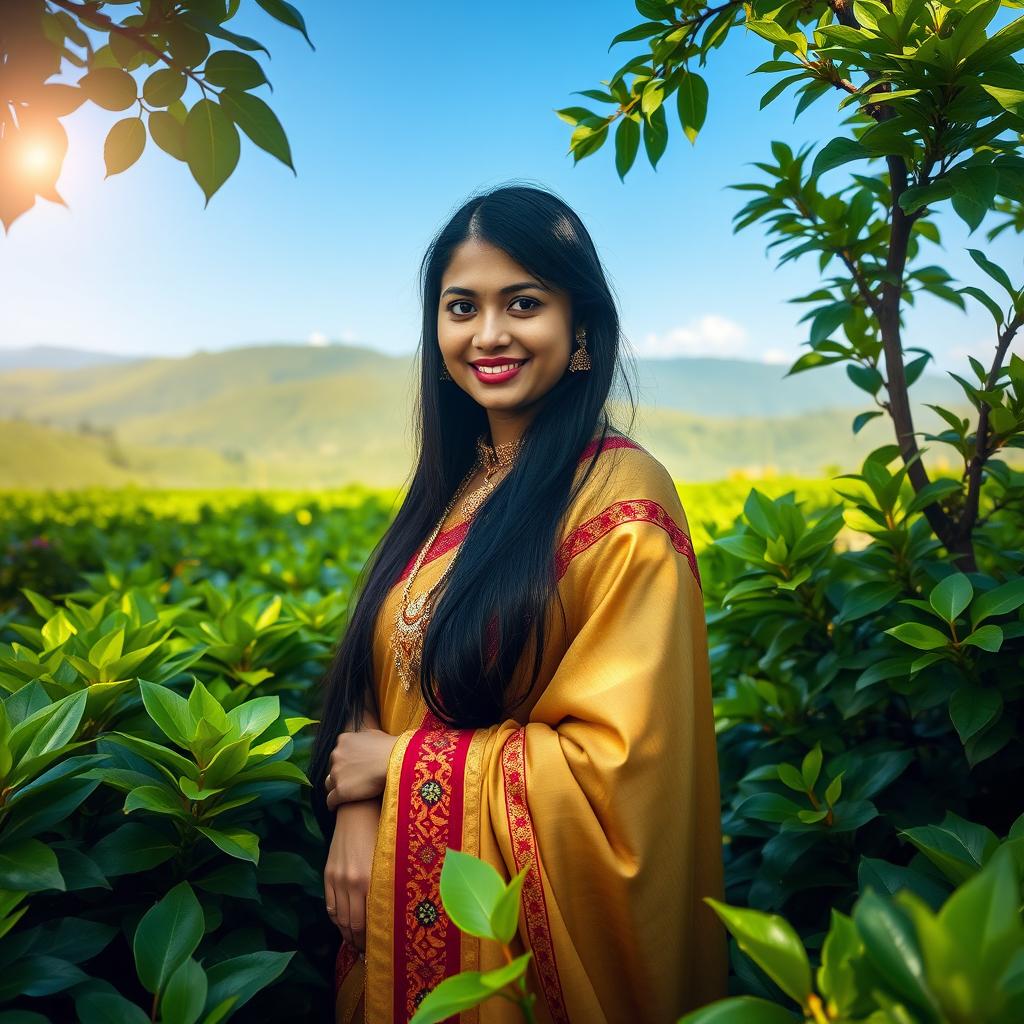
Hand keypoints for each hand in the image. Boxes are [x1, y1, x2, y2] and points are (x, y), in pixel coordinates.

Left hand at [324, 728, 398, 809]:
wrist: (397, 763)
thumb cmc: (391, 748)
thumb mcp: (374, 734)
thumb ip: (363, 737)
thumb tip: (364, 738)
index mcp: (344, 740)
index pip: (339, 752)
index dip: (345, 760)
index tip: (352, 766)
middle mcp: (336, 755)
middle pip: (332, 767)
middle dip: (340, 773)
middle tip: (351, 780)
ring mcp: (337, 773)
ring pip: (329, 784)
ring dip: (336, 787)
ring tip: (344, 794)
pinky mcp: (340, 791)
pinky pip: (330, 800)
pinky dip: (332, 804)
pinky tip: (336, 807)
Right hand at [324, 798, 380, 953]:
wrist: (358, 811)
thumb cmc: (382, 834)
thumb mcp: (389, 861)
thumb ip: (387, 887)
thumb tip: (391, 915)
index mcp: (370, 880)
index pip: (368, 922)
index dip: (372, 939)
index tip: (379, 948)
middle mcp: (351, 882)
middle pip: (352, 924)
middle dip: (360, 942)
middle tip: (368, 951)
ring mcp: (337, 879)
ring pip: (339, 918)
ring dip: (347, 935)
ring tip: (356, 943)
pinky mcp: (328, 874)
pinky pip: (329, 905)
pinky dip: (336, 920)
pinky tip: (344, 925)